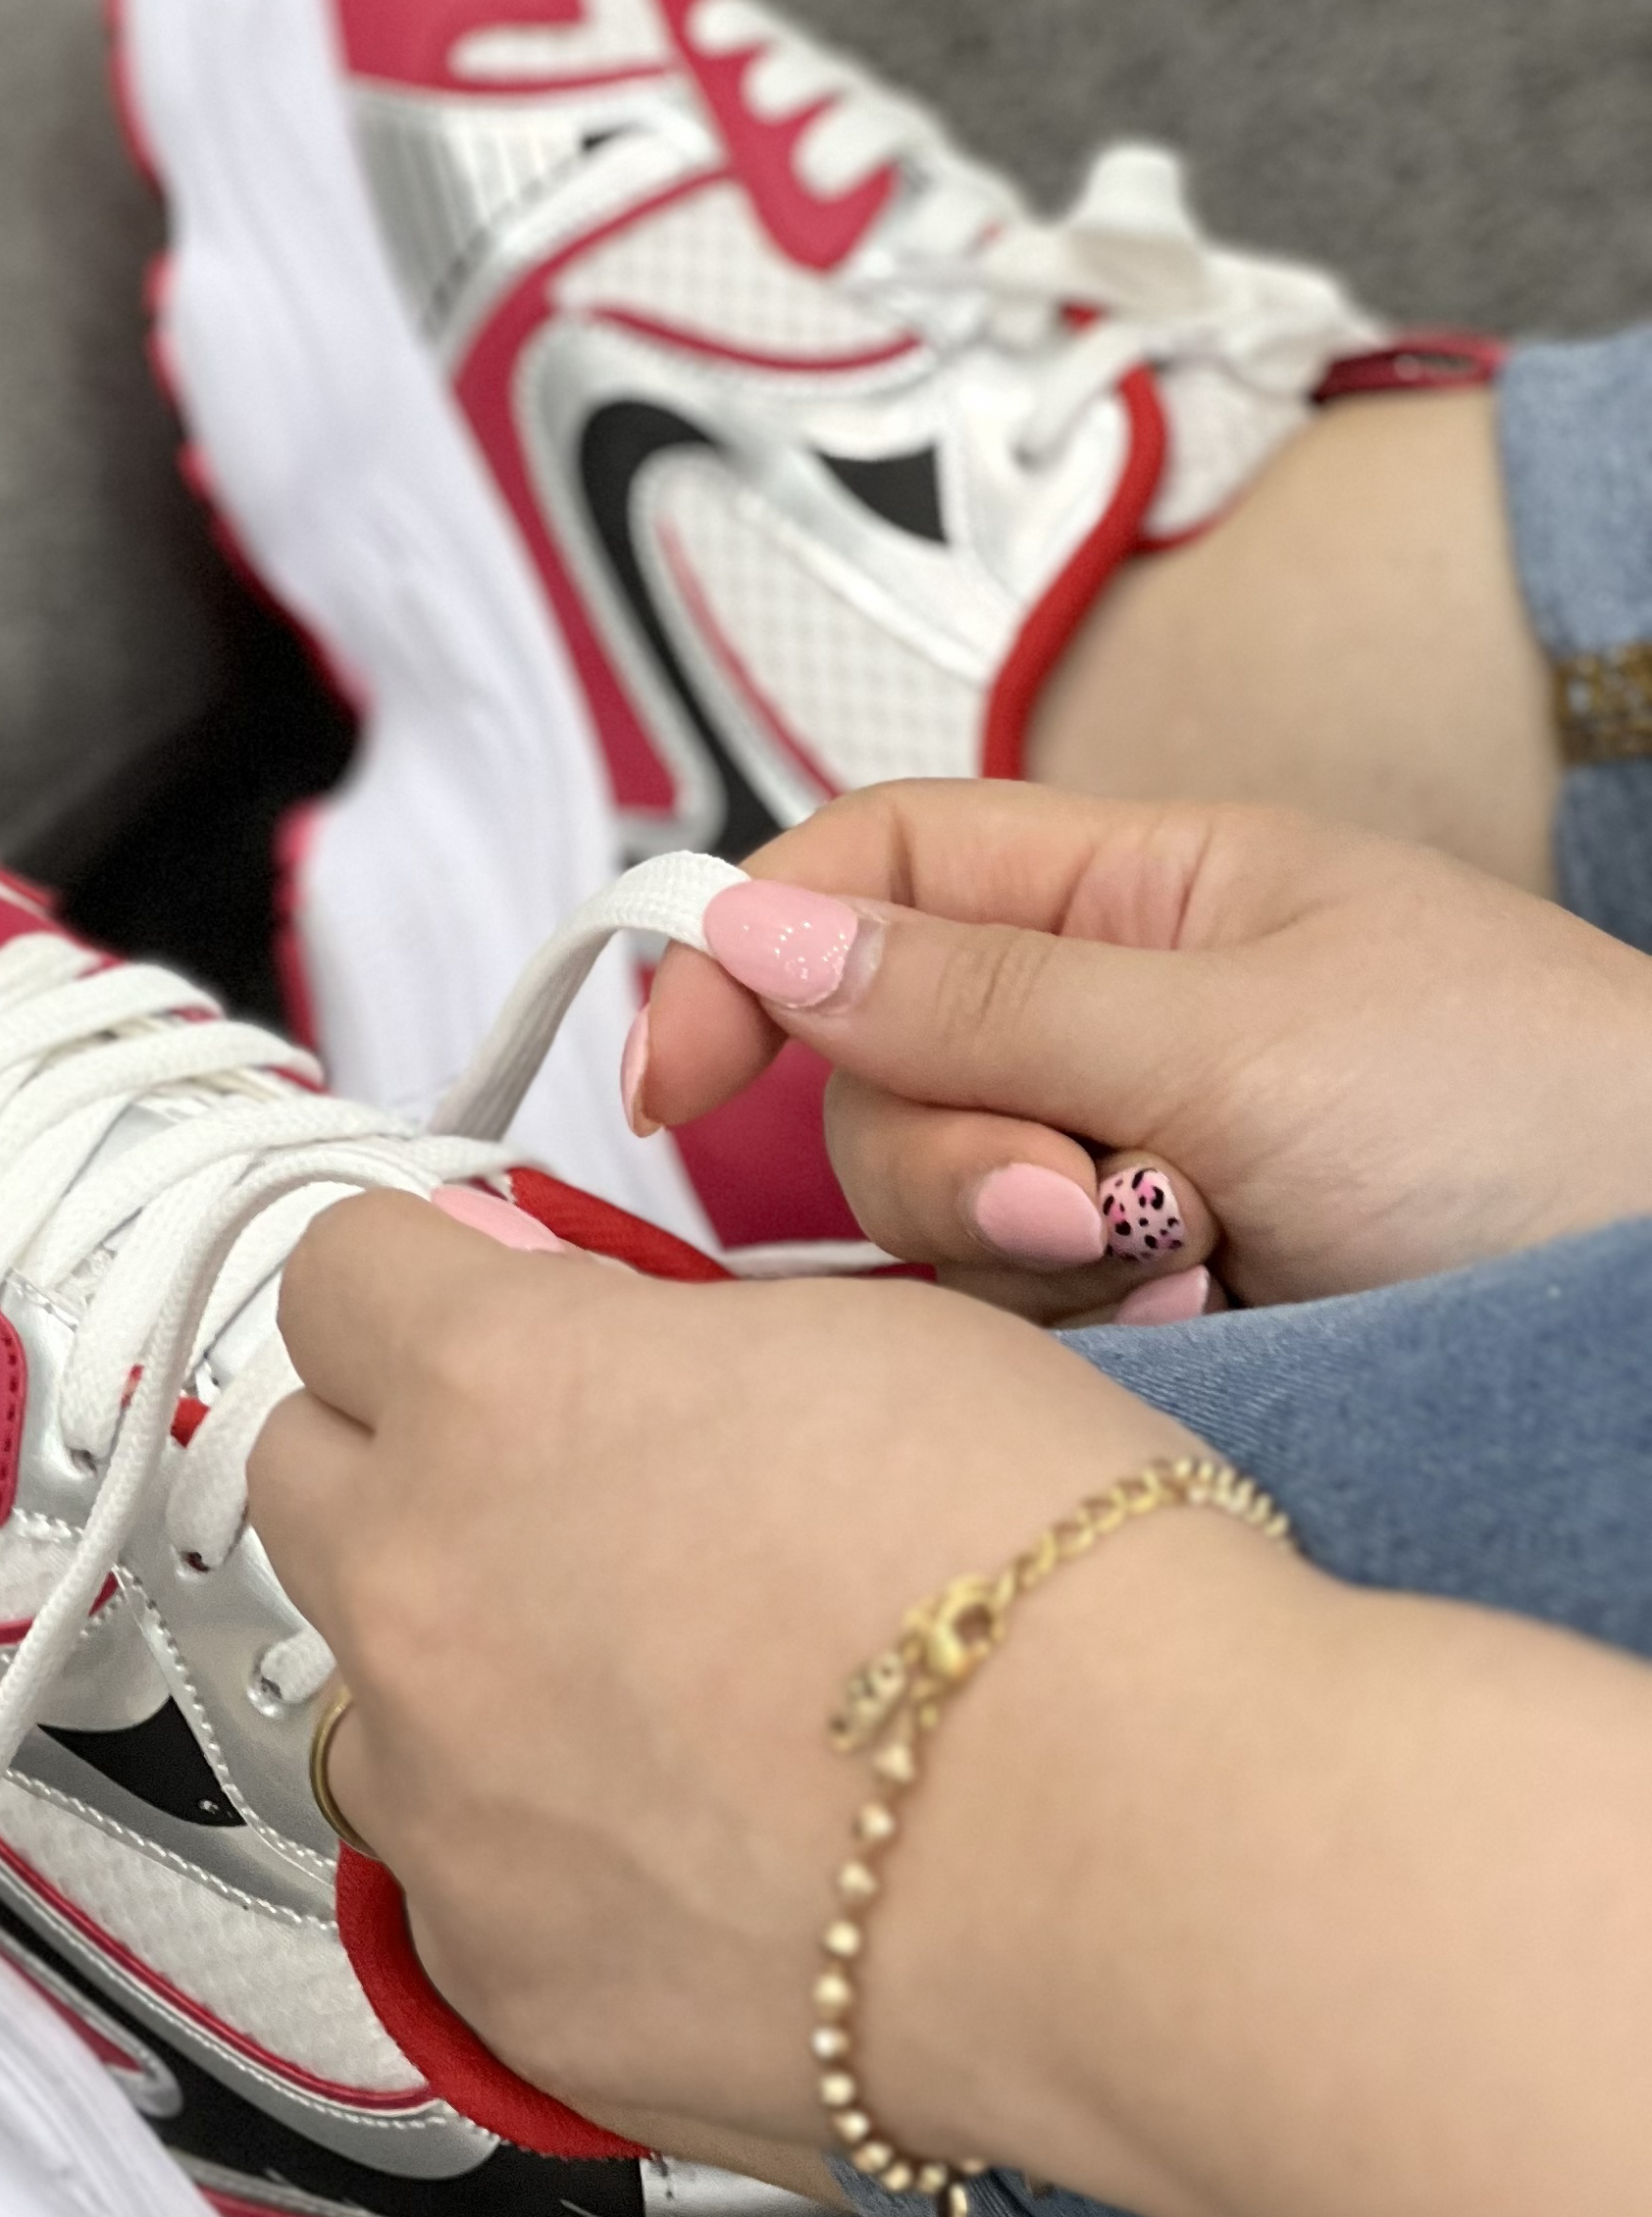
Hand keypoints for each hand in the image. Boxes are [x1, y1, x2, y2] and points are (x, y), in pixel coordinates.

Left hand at [247, 1193, 1307, 2169]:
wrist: (1150, 1862)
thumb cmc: (1061, 1591)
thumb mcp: (866, 1337)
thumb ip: (652, 1328)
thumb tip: (563, 1318)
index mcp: (498, 1389)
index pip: (340, 1274)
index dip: (426, 1285)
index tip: (479, 1310)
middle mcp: (420, 1591)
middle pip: (303, 1476)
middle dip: (409, 1466)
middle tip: (562, 1499)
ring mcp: (442, 1802)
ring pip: (369, 1700)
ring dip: (469, 1682)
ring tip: (661, 1711)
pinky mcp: (497, 1978)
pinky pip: (460, 1888)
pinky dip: (544, 1865)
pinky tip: (699, 1859)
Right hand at [628, 786, 1651, 1315]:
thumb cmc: (1541, 1113)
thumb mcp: (1243, 1031)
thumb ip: (984, 995)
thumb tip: (755, 931)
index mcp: (1140, 891)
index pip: (875, 873)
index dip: (750, 954)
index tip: (676, 1078)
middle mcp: (1115, 1028)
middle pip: (879, 1076)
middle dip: (950, 1158)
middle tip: (1086, 1210)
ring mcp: (1133, 1175)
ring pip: (935, 1220)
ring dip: (1031, 1264)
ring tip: (1192, 1278)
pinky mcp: (1152, 1311)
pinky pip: (1015, 1327)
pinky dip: (1083, 1344)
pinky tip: (1200, 1337)